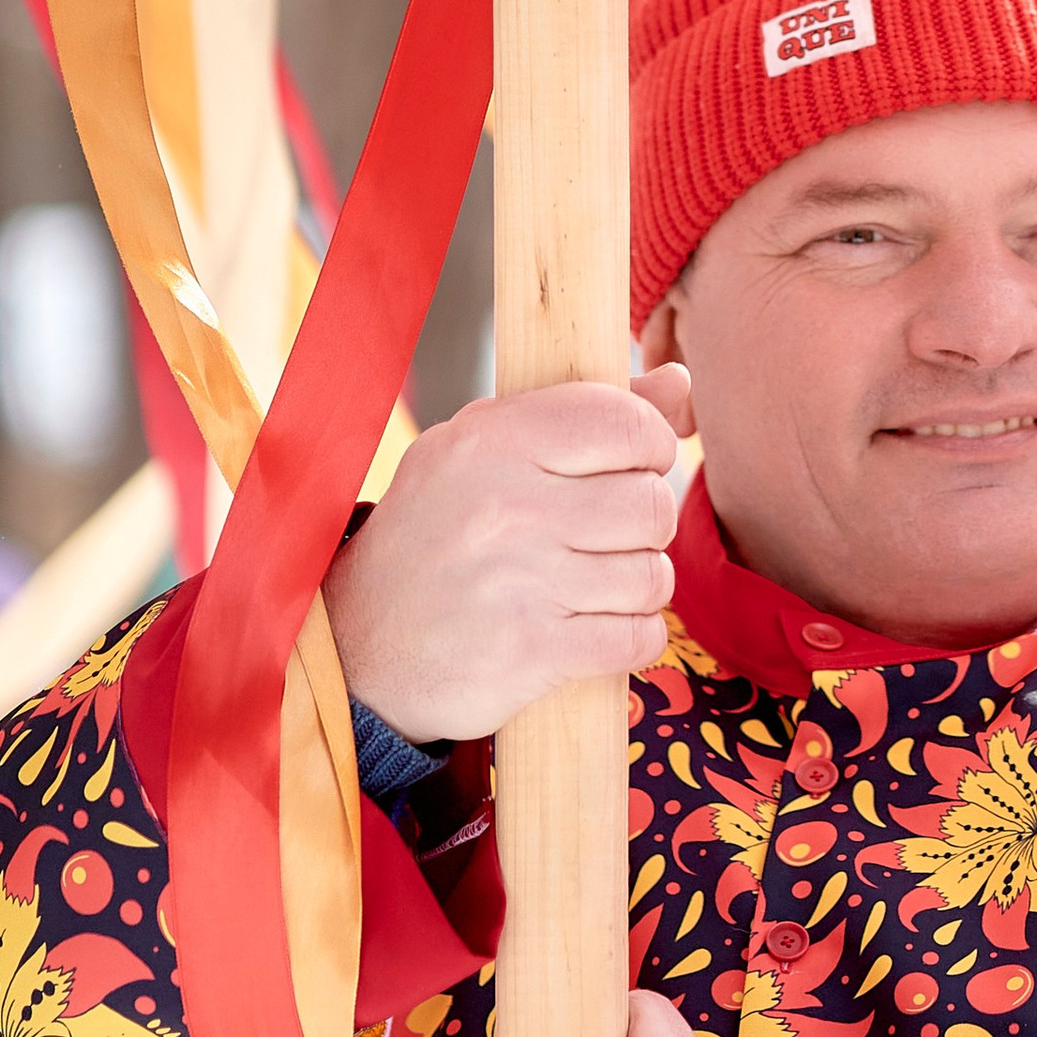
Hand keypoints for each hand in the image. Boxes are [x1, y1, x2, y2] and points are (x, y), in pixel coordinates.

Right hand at [325, 371, 693, 742]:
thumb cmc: (437, 536)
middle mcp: (504, 504)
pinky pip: (638, 637)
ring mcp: (519, 581)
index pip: (626, 422)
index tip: (632, 466)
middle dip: (646, 525)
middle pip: (651, 504)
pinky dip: (634, 637)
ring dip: (639, 587)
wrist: (358, 648)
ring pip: (652, 575)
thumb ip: (584, 413)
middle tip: (610, 536)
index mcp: (490, 439)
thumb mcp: (485, 452)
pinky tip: (598, 628)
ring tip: (597, 585)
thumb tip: (679, 384)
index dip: (651, 445)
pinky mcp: (531, 652)